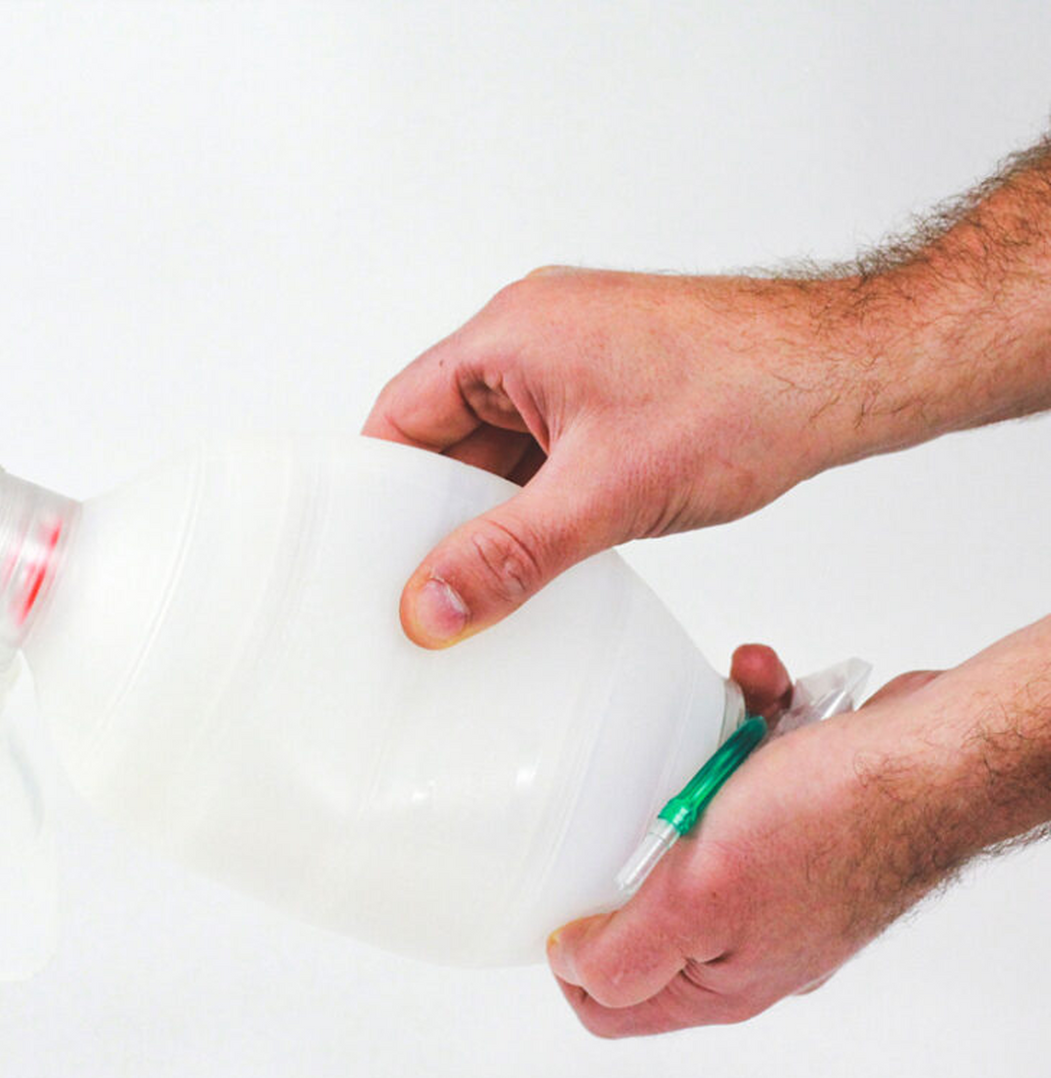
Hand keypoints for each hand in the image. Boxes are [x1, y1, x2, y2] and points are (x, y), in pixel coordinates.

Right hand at [364, 267, 916, 647]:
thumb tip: (431, 604)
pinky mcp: (609, 393)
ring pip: (498, 452)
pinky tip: (543, 553)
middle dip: (441, 511)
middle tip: (428, 582)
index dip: (379, 490)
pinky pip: (543, 454)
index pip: (400, 416)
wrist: (848, 373)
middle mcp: (533, 338)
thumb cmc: (745, 392)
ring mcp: (574, 364)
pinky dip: (536, 502)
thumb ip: (508, 556)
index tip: (368, 554)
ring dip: (495, 511)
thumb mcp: (604, 493)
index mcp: (510, 334)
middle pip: (445, 438)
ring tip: (491, 574)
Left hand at [548, 652, 953, 1036]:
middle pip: (640, 908)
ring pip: (688, 829)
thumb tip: (569, 965)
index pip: (611, 1003)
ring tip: (718, 730)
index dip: (570, 952)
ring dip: (692, 763)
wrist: (937, 755)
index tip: (561, 883)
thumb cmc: (839, 822)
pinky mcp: (793, 827)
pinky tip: (758, 699)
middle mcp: (742, 942)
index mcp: (717, 983)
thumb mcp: (703, 901)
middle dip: (631, 834)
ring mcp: (769, 883)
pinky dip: (742, 736)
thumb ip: (629, 951)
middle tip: (642, 795)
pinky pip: (738, 783)